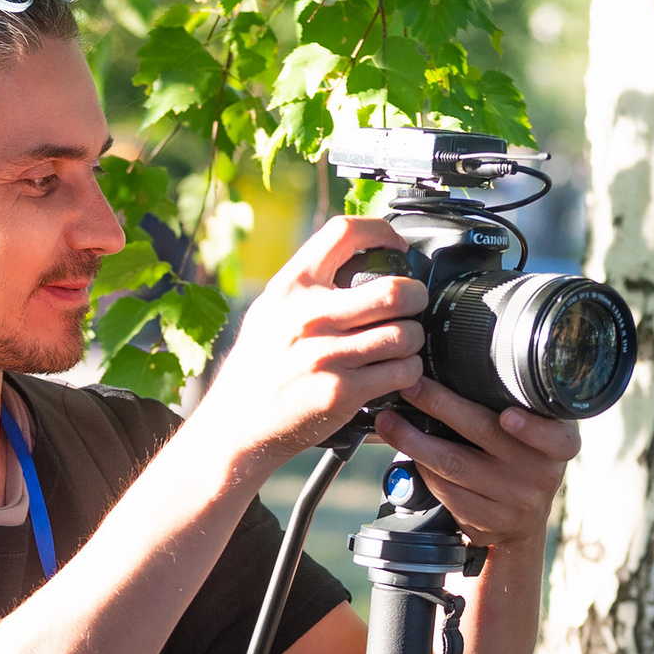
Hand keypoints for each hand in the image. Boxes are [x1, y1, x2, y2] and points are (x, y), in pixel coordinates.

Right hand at [196, 216, 426, 481]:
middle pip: (395, 290)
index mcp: (292, 286)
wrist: (237, 422)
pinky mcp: (343, 391)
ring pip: (406, 334)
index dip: (382, 231)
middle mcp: (311, 316)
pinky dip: (408, 372)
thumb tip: (354, 257)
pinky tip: (395, 372)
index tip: (397, 246)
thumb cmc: (257, 366)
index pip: (346, 233)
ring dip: (414, 339)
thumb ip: (307, 284)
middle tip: (414, 303)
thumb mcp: (270, 310)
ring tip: (402, 343)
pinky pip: (402, 372)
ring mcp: (328, 355)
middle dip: (417, 296)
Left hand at [377, 374, 582, 551]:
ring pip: (456, 466)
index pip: (555, 438)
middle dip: (442, 407)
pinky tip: (409, 453)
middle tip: (412, 387)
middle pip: (487, 436)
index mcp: (560, 445)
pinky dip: (423, 468)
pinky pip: (447, 490)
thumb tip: (461, 369)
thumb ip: (520, 408)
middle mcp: (542, 475)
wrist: (521, 524)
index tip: (508, 418)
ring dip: (416, 441)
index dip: (532, 429)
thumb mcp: (538, 435)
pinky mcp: (488, 521)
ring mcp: (515, 501)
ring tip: (390, 422)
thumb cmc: (522, 461)